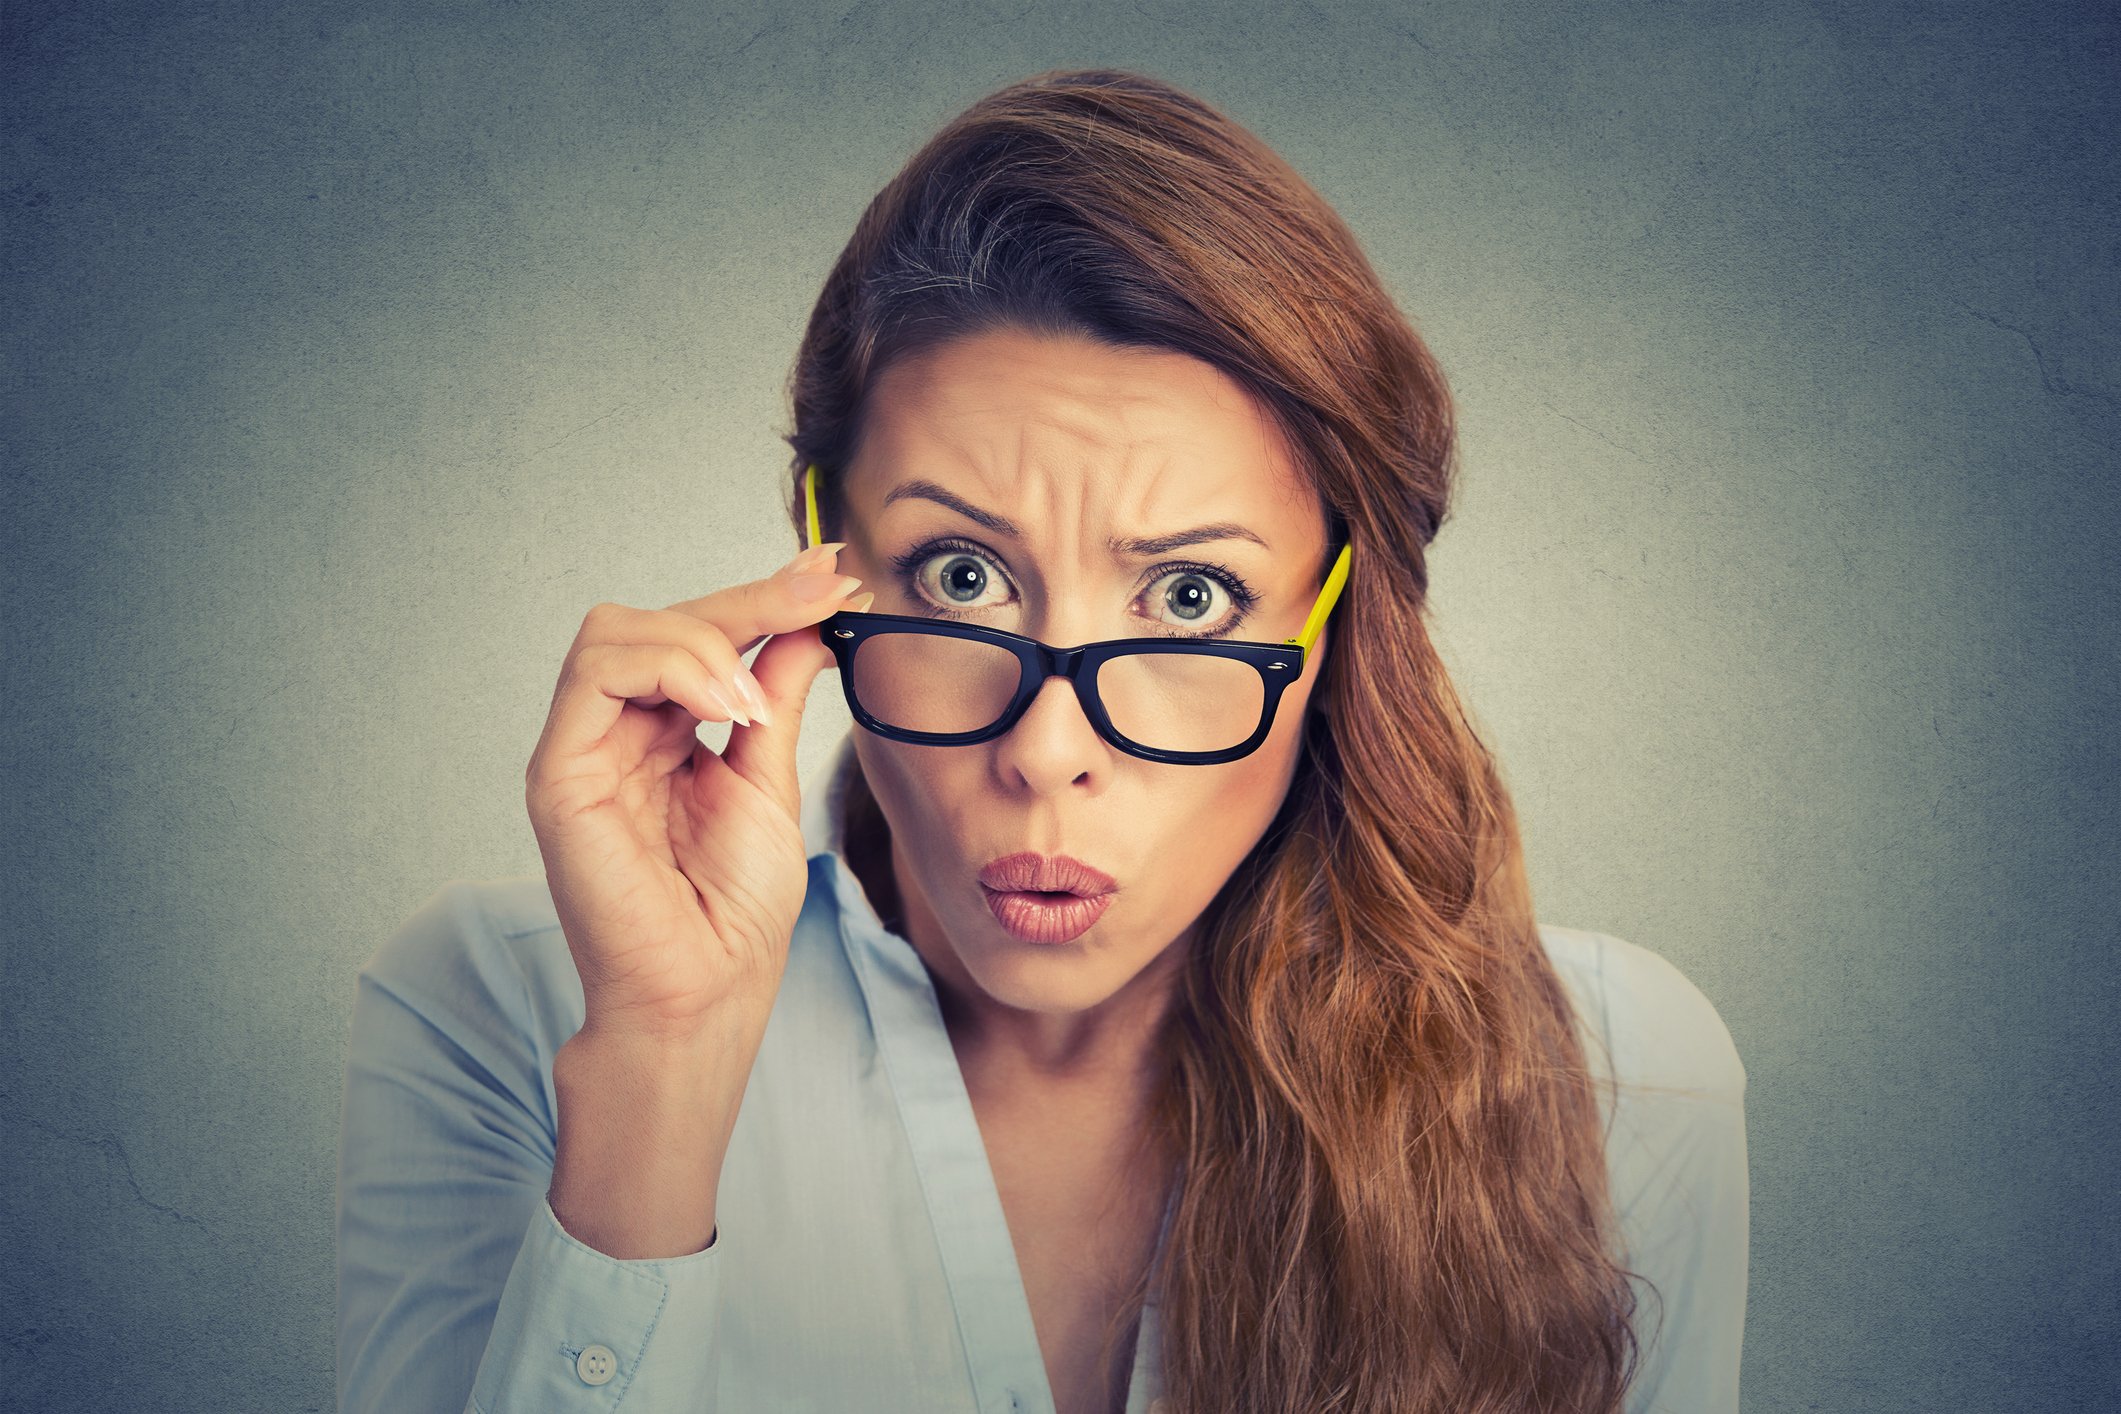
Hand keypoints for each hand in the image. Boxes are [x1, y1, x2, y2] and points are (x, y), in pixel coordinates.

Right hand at [524, 542, 869, 1041]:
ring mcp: (581, 751)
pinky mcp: (559, 774)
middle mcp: (614, 735)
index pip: (698, 638)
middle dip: (747, 599)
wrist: (708, 994)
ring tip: (755, 703)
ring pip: (618, 631)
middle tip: (820, 594)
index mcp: (661, 735)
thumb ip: (776, 696)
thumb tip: (807, 620)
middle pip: (660, 621)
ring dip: (704, 642)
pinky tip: (727, 707)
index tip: (831, 573)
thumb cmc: (733, 913)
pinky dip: (669, 669)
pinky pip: (594, 674)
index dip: (762, 598)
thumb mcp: (769, 779)